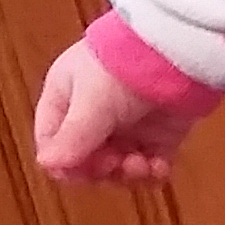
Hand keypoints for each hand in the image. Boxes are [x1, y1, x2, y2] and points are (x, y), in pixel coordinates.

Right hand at [33, 37, 205, 186]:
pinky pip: (150, 164)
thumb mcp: (92, 103)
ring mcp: (128, 125)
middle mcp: (93, 114)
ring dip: (128, 173)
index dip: (65, 163)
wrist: (178, 50)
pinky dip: (153, 172)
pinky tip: (159, 168)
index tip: (84, 169)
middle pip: (86, 160)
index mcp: (66, 98)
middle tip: (116, 164)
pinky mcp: (159, 133)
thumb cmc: (123, 67)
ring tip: (142, 165)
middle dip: (101, 169)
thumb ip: (72, 137)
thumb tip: (45, 164)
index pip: (52, 142)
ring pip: (118, 167)